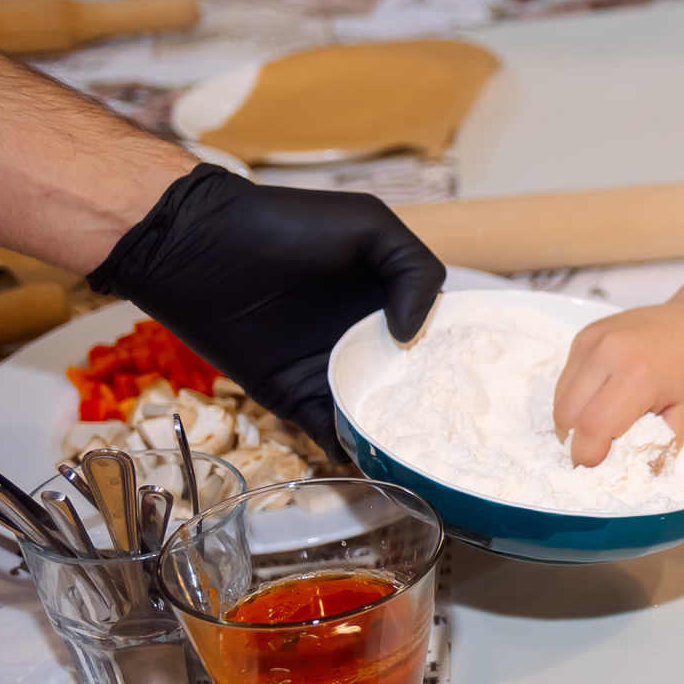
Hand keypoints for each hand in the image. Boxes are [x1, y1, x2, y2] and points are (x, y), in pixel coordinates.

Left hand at [87, 167, 444, 455]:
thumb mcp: (370, 225)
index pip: (439, 336)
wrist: (198, 245)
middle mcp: (366, 340)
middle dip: (436, 407)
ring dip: (395, 435)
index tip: (485, 380)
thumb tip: (411, 333)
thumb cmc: (286, 224)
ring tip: (425, 458)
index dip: (461, 357)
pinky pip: (329, 431)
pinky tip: (372, 460)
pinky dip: (350, 449)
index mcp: (390, 300)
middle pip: (412, 383)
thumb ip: (415, 269)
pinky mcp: (293, 397)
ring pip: (375, 414)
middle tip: (465, 432)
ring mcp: (330, 370)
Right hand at [551, 301, 683, 467]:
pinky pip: (566, 377)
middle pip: (566, 414)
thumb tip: (630, 481)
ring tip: (605, 421)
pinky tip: (604, 396)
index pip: (592, 428)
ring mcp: (592, 340)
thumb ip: (656, 452)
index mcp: (636, 376)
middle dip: (577, 441)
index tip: (598, 467)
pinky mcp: (585, 335)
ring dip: (574, 419)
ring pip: (560, 396)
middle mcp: (607, 353)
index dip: (588, 457)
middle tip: (601, 448)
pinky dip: (577, 396)